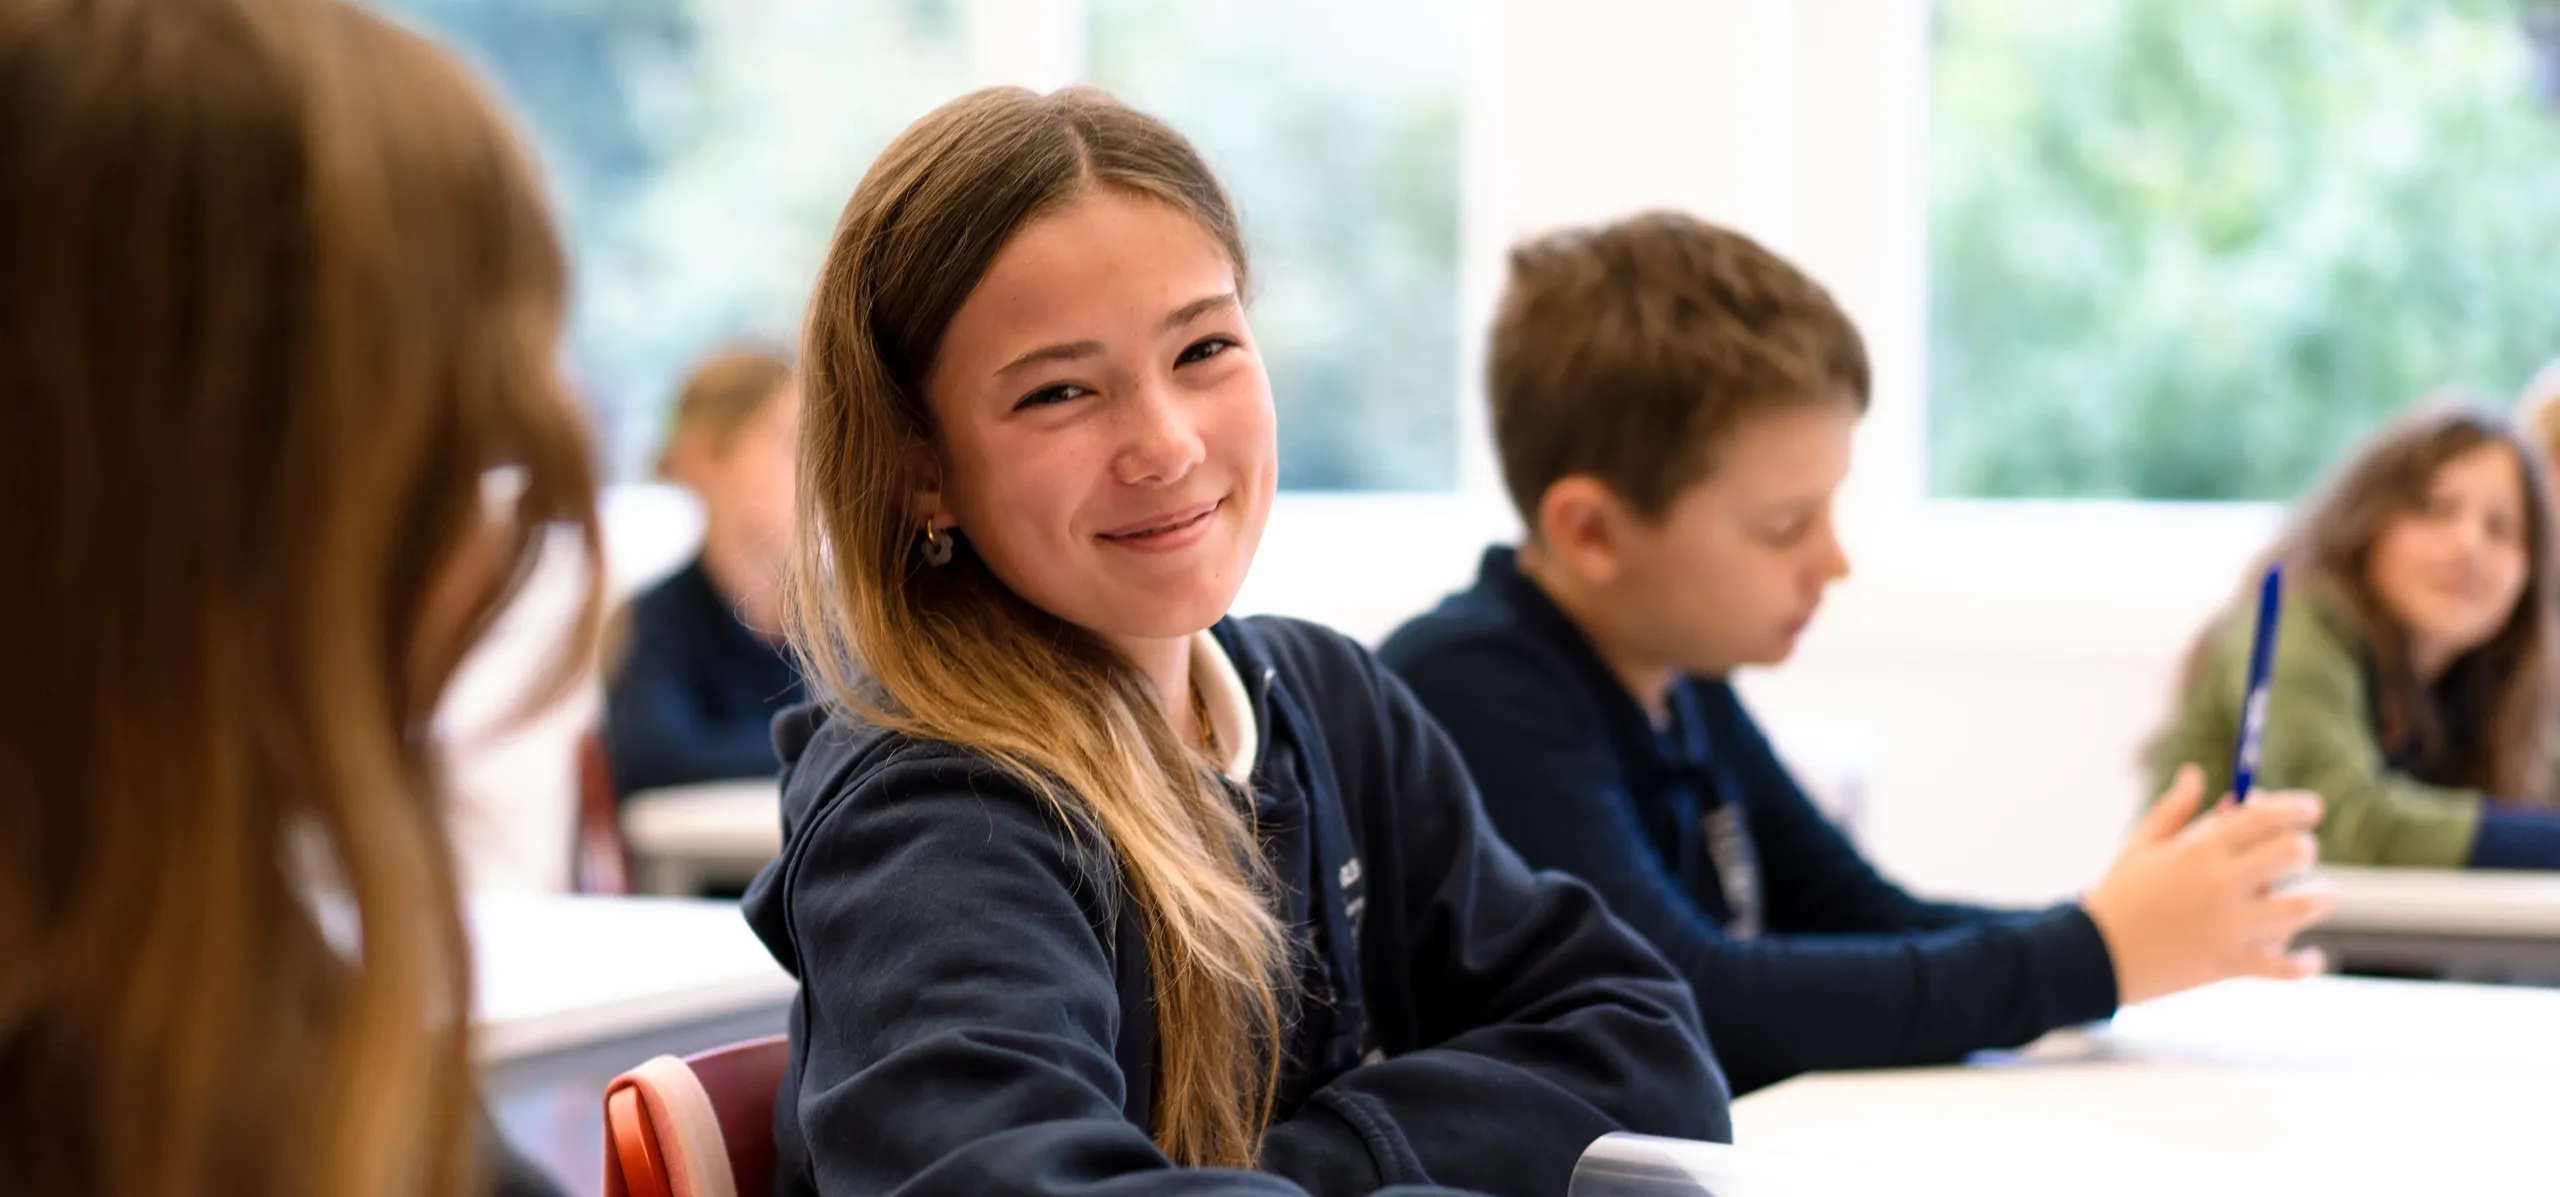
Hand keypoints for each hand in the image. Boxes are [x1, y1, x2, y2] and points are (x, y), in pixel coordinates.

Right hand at [2081, 763, 2334, 1005]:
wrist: (2096, 956)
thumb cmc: (2118, 894)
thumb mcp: (2140, 846)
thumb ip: (2174, 809)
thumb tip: (2195, 773)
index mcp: (2199, 850)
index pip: (2264, 816)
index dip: (2296, 807)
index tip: (2311, 809)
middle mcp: (2222, 884)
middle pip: (2292, 853)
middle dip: (2305, 847)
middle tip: (2302, 851)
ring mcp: (2230, 926)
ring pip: (2300, 908)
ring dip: (2320, 898)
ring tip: (2322, 895)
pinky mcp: (2230, 963)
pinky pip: (2282, 966)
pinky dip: (2304, 963)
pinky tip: (2314, 957)